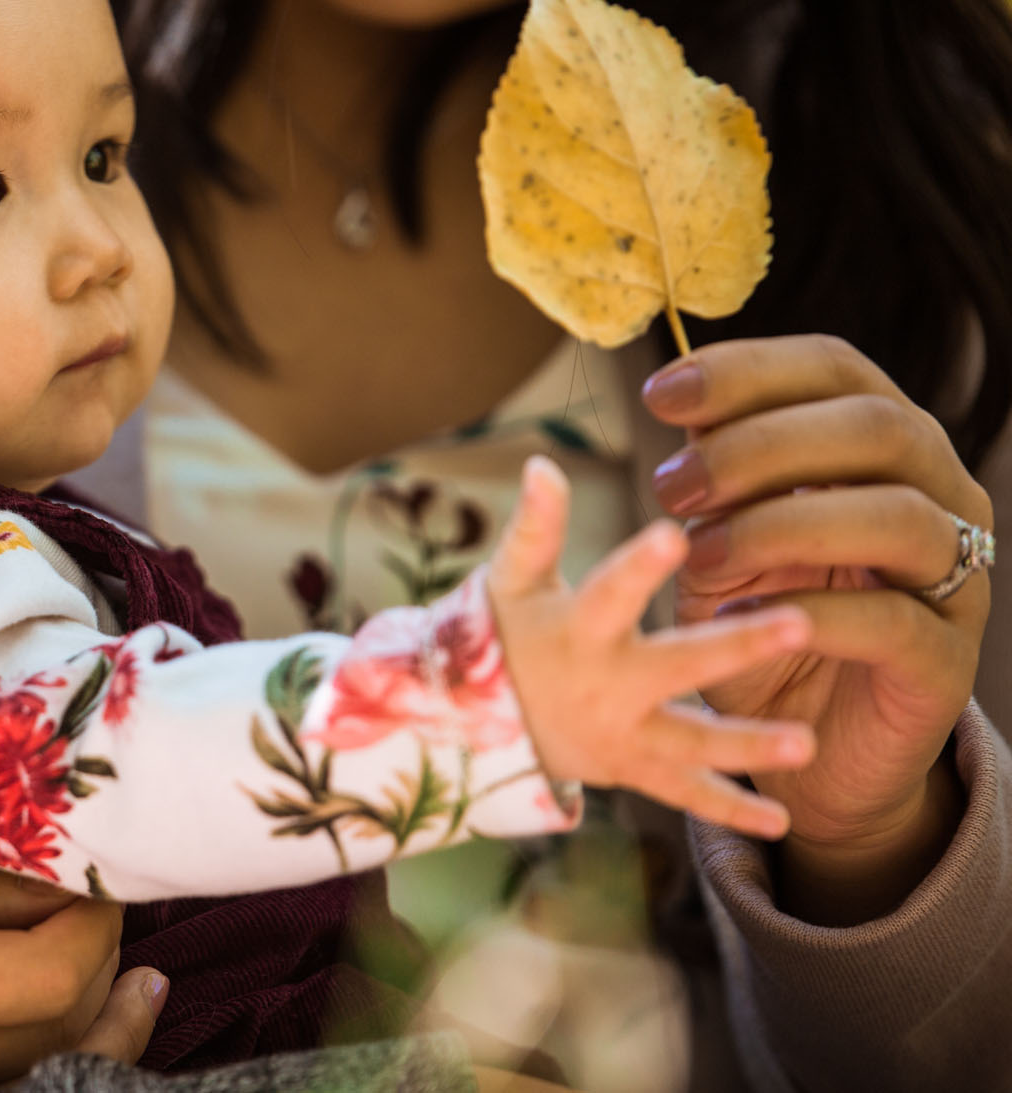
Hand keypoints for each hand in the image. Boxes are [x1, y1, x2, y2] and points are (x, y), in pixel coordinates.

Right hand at [0, 840, 133, 1091]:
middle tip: (118, 911)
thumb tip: (52, 882)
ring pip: (40, 1075)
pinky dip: (48, 1058)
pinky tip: (75, 1021)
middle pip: (58, 1035)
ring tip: (133, 975)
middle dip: (107, 971)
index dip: (96, 927)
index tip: (103, 878)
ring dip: (97, 1022)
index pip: (43, 977)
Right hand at [487, 455, 817, 837]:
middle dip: (737, 647)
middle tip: (801, 624)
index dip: (638, 566)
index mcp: (578, 628)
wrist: (477, 724)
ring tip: (808, 744)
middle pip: (676, 665)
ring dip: (748, 746)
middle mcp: (604, 684)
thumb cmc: (503, 631)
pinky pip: (684, 794)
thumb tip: (542, 461)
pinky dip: (731, 811)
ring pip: (691, 743)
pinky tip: (783, 822)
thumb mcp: (512, 580)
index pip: (609, 591)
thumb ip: (536, 526)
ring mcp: (621, 733)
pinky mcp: (633, 769)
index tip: (675, 534)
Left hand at [644, 335, 985, 919]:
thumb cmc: (758, 614)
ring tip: (700, 555)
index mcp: (882, 445)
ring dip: (782, 525)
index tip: (660, 395)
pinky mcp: (945, 660)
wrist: (800, 740)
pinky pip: (892, 619)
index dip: (747, 371)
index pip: (835, 368)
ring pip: (898, 515)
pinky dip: (809, 611)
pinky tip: (740, 618)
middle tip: (673, 485)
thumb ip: (714, 471)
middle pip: (876, 427)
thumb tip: (679, 398)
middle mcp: (937, 494)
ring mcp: (955, 576)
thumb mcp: (720, 530)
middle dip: (759, 445)